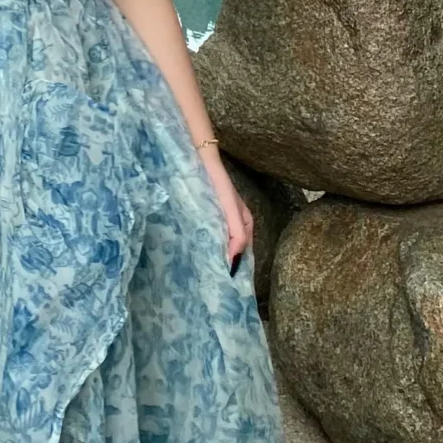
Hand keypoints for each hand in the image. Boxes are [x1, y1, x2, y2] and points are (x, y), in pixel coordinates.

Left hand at [199, 147, 253, 270]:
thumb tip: (233, 262)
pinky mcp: (207, 215)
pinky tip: (196, 250)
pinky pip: (209, 234)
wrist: (201, 159)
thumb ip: (236, 235)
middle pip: (233, 249)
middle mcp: (235, 223)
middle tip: (212, 279)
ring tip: (203, 269)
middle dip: (225, 262)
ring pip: (220, 242)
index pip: (245, 252)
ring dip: (214, 254)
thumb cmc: (219, 184)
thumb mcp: (232, 211)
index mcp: (246, 223)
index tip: (225, 283)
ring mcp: (221, 219)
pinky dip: (206, 243)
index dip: (237, 266)